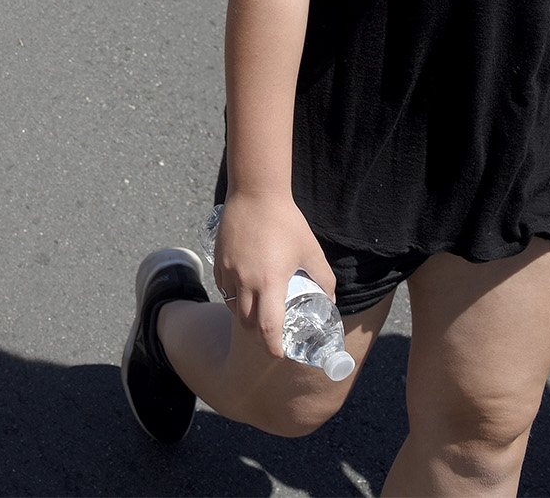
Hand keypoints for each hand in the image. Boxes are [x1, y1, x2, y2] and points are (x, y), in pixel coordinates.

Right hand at [210, 191, 336, 360]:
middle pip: (247, 323)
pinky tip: (244, 289)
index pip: (268, 327)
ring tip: (258, 311)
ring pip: (233, 306)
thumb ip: (323, 279)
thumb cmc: (287, 222)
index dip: (273, 346)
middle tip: (271, 333)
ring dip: (245, 315)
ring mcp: (229, 270)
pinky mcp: (219, 260)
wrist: (255, 194)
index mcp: (271, 282)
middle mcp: (246, 280)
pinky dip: (233, 296)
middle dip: (259, 334)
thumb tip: (330, 299)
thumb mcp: (312, 251)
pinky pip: (224, 288)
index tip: (279, 354)